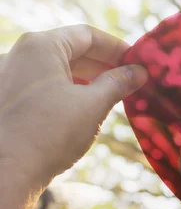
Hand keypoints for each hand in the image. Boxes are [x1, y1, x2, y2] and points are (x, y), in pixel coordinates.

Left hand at [0, 24, 147, 191]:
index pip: (87, 35)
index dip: (117, 48)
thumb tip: (139, 72)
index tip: (138, 63)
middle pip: (71, 50)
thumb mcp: (93, 105)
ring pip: (56, 69)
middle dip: (103, 64)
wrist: (6, 172)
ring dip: (87, 79)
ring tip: (112, 95)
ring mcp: (9, 77)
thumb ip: (118, 83)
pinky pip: (43, 85)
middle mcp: (19, 55)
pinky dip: (68, 91)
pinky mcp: (8, 99)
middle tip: (130, 80)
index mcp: (40, 46)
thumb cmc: (50, 133)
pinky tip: (84, 109)